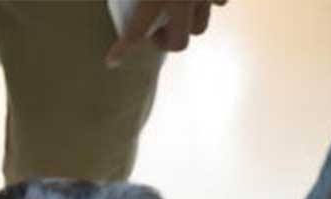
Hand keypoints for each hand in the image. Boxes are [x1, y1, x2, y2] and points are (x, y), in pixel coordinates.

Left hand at [106, 0, 223, 65]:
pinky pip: (219, 1)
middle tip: (153, 29)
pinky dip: (209, 1)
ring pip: (200, 27)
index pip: (136, 33)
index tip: (112, 62)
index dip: (121, 50)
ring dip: (187, 24)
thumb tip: (125, 5)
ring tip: (176, 12)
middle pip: (178, 44)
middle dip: (165, 40)